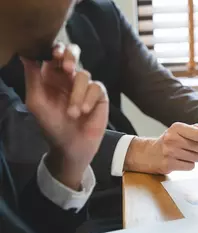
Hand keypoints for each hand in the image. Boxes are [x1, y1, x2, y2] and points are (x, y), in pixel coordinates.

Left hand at [22, 44, 108, 189]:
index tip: (53, 56)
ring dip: (77, 95)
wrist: (71, 146)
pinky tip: (85, 111)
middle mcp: (69, 78)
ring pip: (84, 75)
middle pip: (73, 53)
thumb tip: (27, 54)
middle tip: (68, 68)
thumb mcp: (36, 102)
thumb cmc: (51, 125)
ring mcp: (85, 85)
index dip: (54, 50)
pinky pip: (97, 87)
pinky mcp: (99, 95)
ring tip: (73, 113)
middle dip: (71, 55)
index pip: (53, 54)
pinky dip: (89, 99)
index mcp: (51, 76)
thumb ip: (32, 78)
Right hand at [124, 122, 197, 173]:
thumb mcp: (178, 130)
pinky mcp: (169, 164)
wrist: (149, 153)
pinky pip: (190, 166)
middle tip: (194, 148)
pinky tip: (181, 161)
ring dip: (194, 157)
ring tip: (185, 154)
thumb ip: (194, 128)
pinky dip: (189, 165)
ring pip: (197, 158)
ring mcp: (170, 152)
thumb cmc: (167, 141)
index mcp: (176, 128)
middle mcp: (173, 139)